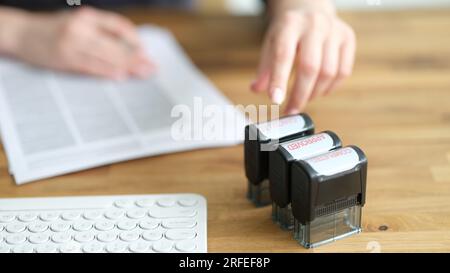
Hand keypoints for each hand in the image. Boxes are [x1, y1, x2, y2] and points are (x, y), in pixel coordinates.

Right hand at [9, 7, 153, 79]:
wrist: (21, 33)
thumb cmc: (54, 29)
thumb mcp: (78, 21)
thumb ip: (100, 31)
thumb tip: (128, 46)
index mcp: (87, 16)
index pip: (119, 26)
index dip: (135, 39)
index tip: (144, 51)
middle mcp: (81, 28)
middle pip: (117, 44)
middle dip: (137, 57)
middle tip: (151, 67)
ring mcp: (73, 43)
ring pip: (107, 57)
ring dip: (128, 67)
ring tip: (142, 74)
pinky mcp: (65, 59)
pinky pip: (92, 67)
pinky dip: (107, 72)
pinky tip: (120, 76)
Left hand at [251, 0, 355, 113]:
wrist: (310, 8)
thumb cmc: (288, 30)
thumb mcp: (271, 43)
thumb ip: (264, 68)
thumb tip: (256, 90)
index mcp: (290, 24)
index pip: (283, 55)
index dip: (279, 80)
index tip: (276, 100)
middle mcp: (314, 24)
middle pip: (310, 67)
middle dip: (300, 94)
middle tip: (291, 109)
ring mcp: (334, 30)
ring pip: (329, 72)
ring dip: (315, 93)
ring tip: (304, 98)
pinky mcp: (347, 38)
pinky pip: (343, 71)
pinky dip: (330, 88)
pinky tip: (319, 90)